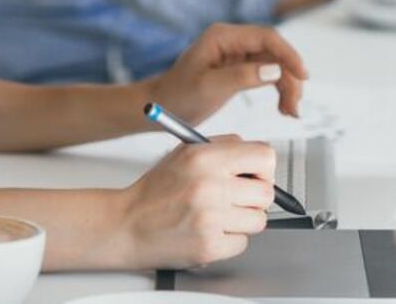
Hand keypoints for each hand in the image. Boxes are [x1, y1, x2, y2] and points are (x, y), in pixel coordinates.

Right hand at [112, 136, 274, 268]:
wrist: (128, 223)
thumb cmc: (156, 191)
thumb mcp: (183, 154)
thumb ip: (222, 149)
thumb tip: (260, 159)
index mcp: (203, 157)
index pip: (264, 156)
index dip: (263, 168)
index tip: (254, 175)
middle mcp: (209, 185)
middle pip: (267, 192)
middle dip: (254, 197)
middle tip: (235, 198)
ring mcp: (211, 218)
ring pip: (259, 220)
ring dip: (242, 220)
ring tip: (217, 215)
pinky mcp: (210, 246)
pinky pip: (242, 242)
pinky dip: (228, 239)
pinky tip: (207, 231)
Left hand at [148, 23, 307, 125]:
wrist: (162, 105)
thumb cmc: (178, 95)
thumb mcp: (210, 88)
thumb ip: (242, 77)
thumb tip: (274, 70)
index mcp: (221, 37)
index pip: (266, 37)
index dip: (288, 54)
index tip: (302, 75)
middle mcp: (231, 41)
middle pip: (274, 51)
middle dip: (289, 76)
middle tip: (294, 104)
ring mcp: (235, 53)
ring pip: (274, 64)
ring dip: (287, 86)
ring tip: (290, 111)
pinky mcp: (238, 68)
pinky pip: (267, 74)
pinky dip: (278, 89)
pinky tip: (283, 107)